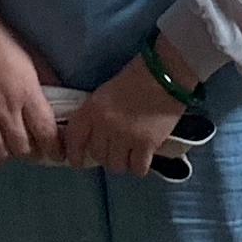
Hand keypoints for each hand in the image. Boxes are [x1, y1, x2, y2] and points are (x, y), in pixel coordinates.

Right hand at [0, 0, 58, 164]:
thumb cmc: (5, 44)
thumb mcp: (35, 60)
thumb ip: (49, 83)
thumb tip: (63, 103)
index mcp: (27, 94)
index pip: (46, 133)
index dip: (55, 149)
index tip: (59, 154)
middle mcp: (6, 109)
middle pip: (24, 148)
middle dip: (34, 153)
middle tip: (36, 148)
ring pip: (2, 152)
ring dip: (12, 154)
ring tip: (15, 147)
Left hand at [59, 56, 189, 176]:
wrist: (167, 73)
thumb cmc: (138, 77)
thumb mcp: (107, 92)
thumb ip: (97, 114)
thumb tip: (95, 137)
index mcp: (92, 108)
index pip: (74, 139)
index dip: (75, 154)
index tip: (78, 162)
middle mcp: (105, 125)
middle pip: (98, 155)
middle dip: (105, 154)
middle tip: (115, 148)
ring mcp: (125, 136)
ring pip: (116, 166)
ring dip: (122, 162)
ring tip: (130, 153)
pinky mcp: (146, 144)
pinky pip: (137, 168)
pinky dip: (139, 165)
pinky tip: (143, 157)